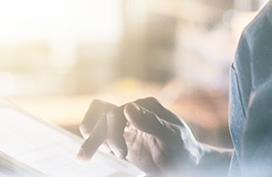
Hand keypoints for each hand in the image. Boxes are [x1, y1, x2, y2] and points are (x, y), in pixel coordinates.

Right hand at [77, 97, 202, 174]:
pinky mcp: (123, 134)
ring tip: (84, 157)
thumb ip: (151, 122)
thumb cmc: (183, 153)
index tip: (121, 155)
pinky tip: (98, 152)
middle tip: (83, 158)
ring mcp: (127, 121)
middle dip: (94, 137)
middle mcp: (135, 110)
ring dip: (90, 135)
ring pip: (98, 119)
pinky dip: (95, 139)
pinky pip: (101, 129)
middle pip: (103, 115)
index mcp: (146, 107)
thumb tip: (128, 107)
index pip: (117, 112)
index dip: (113, 133)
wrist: (188, 165)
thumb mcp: (172, 139)